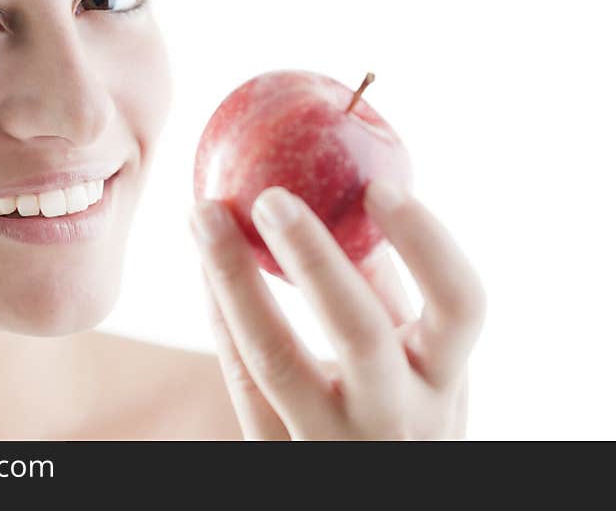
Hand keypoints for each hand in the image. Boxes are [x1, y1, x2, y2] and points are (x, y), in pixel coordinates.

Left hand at [189, 181, 485, 439]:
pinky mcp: (278, 455)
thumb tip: (354, 202)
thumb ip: (389, 297)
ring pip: (277, 359)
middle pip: (359, 332)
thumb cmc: (397, 416)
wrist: (371, 499)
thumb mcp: (417, 370)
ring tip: (205, 216)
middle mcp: (396, 418)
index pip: (459, 305)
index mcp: (443, 382)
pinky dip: (222, 316)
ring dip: (235, 278)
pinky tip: (205, 268)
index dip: (425, 242)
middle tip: (269, 196)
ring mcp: (331, 442)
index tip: (377, 185)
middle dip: (313, 256)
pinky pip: (242, 381)